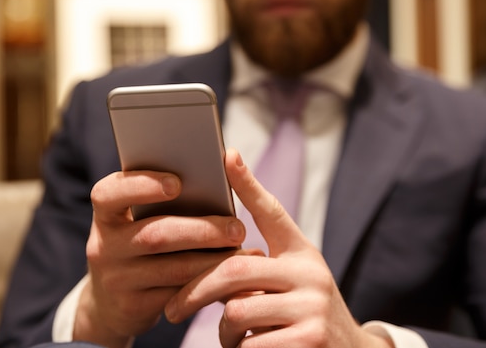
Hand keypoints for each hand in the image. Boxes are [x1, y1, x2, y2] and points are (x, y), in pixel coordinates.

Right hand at [75, 170, 251, 347]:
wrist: (112, 301)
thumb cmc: (140, 242)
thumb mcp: (138, 220)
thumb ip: (164, 200)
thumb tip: (218, 177)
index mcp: (106, 213)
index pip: (109, 193)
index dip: (142, 185)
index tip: (177, 183)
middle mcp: (104, 246)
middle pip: (155, 234)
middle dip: (201, 230)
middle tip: (238, 228)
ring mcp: (116, 279)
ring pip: (173, 268)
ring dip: (213, 260)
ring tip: (244, 252)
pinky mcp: (134, 307)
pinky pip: (179, 295)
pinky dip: (209, 283)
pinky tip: (232, 276)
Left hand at [165, 149, 392, 347]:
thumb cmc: (308, 314)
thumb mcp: (294, 282)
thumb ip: (262, 266)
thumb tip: (213, 250)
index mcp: (303, 254)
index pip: (272, 213)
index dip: (247, 184)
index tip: (226, 156)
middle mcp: (311, 274)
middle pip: (235, 270)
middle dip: (195, 291)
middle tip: (173, 309)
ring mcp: (313, 309)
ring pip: (236, 312)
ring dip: (223, 331)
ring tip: (231, 336)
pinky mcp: (309, 342)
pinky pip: (249, 345)